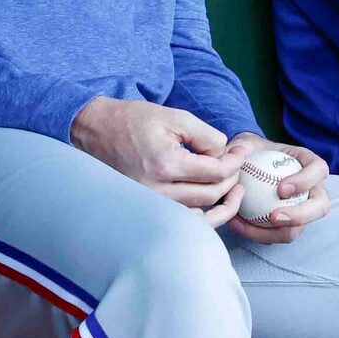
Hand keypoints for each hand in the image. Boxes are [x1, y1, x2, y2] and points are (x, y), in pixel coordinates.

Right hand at [70, 97, 239, 213]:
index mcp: (165, 164)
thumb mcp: (175, 117)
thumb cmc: (135, 120)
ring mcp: (151, 202)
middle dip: (231, 179)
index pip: (215, 172)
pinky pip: (184, 220)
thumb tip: (225, 155)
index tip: (241, 153)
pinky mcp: (148, 207)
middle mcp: (157, 189)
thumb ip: (207, 136)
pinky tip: (214, 203)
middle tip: (237, 165)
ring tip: (235, 187)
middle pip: (212, 194)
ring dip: (222, 199)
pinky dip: (204, 215)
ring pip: (201, 212)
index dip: (234, 162)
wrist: (97, 130)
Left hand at [219, 133, 331, 243]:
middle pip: (320, 206)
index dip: (305, 181)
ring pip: (299, 229)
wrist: (250, 167)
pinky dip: (258, 234)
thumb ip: (239, 149)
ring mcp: (302, 210)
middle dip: (300, 215)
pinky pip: (277, 235)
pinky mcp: (288, 226)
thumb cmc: (253, 152)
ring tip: (246, 226)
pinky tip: (236, 224)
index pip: (318, 170)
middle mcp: (314, 189)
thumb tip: (231, 157)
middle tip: (273, 217)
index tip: (280, 189)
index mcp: (310, 164)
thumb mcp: (245, 144)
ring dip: (274, 233)